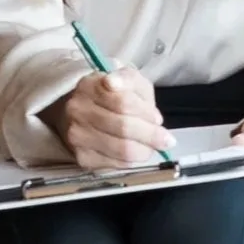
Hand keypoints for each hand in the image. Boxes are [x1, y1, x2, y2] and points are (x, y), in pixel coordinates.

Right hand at [42, 65, 167, 169]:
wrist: (84, 112)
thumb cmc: (112, 95)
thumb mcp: (126, 79)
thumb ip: (128, 79)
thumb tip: (114, 83)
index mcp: (89, 86)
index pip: (122, 101)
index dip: (145, 113)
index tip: (159, 120)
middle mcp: (79, 111)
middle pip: (122, 127)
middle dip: (149, 135)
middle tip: (165, 139)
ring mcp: (78, 135)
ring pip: (120, 148)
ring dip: (144, 149)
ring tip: (152, 146)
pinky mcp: (82, 157)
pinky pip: (115, 164)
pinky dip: (131, 160)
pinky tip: (136, 152)